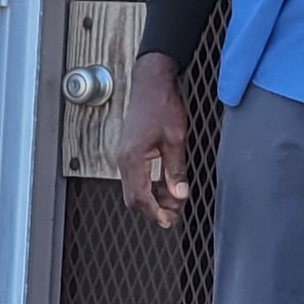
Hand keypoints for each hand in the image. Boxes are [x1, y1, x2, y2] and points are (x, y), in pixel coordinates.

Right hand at [117, 52, 190, 231]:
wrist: (151, 82)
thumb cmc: (162, 104)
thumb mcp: (175, 138)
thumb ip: (176, 168)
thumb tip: (180, 193)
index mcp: (133, 158)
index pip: (140, 197)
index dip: (155, 212)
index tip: (169, 221)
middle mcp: (124, 159)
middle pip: (133, 197)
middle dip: (153, 210)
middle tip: (174, 215)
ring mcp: (125, 155)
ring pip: (134, 188)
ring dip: (153, 198)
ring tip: (175, 201)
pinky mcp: (130, 151)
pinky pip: (136, 177)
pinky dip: (150, 186)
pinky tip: (166, 186)